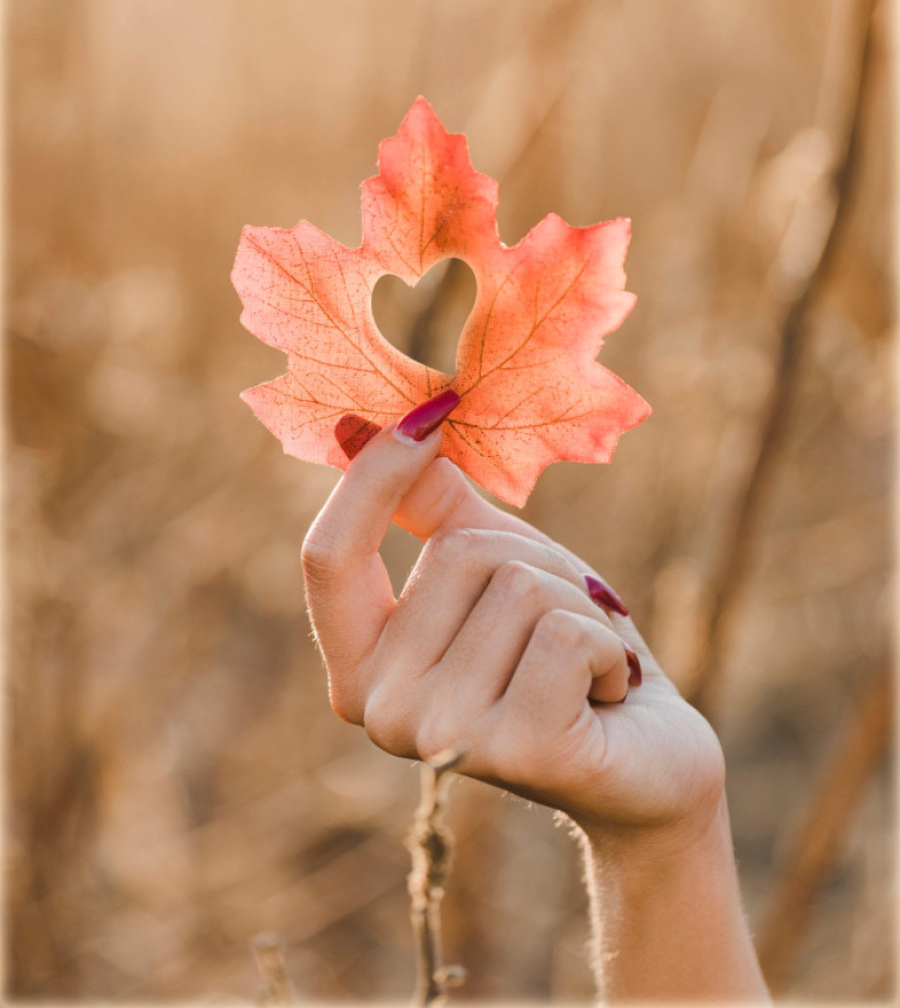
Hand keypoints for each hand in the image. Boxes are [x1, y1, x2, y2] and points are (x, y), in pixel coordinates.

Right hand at [301, 396, 724, 844]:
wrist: (648, 761)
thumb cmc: (562, 652)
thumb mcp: (496, 565)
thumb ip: (430, 505)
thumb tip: (364, 423)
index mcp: (360, 667)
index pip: (328, 554)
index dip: (373, 476)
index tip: (432, 412)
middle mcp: (382, 712)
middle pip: (458, 553)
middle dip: (537, 564)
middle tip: (563, 628)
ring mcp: (444, 738)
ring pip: (519, 586)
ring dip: (580, 607)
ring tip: (586, 665)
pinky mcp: (517, 752)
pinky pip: (566, 631)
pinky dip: (607, 644)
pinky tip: (607, 693)